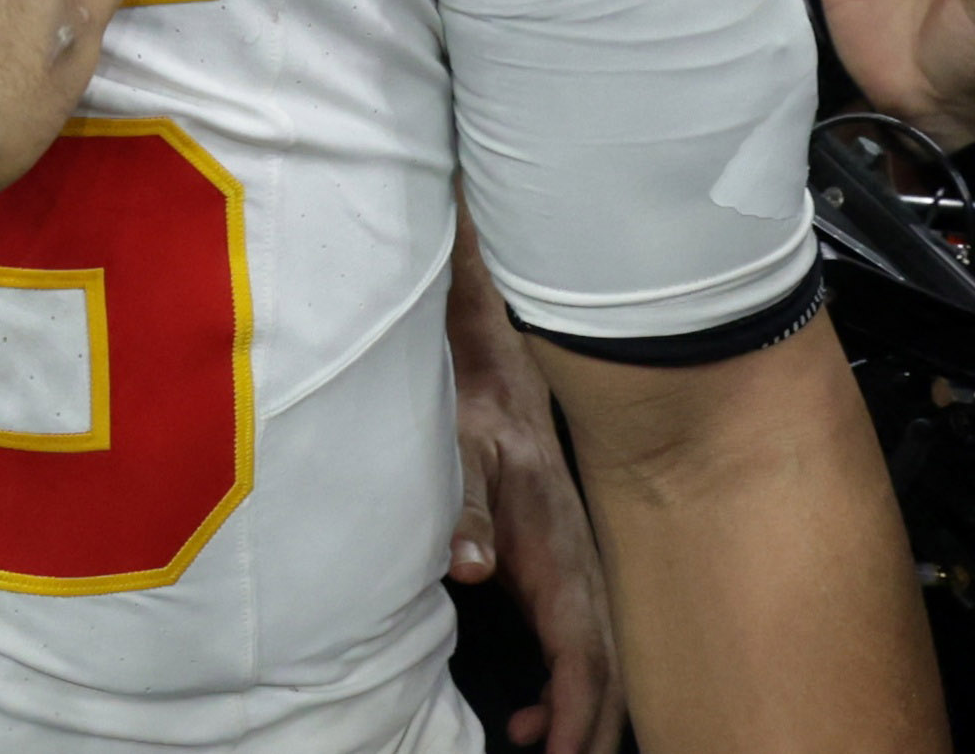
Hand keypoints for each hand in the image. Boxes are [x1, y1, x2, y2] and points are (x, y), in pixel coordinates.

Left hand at [445, 225, 623, 753]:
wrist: (488, 346)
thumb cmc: (468, 396)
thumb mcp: (457, 442)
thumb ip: (462, 503)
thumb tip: (467, 566)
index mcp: (558, 549)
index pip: (582, 651)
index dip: (579, 710)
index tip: (561, 753)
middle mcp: (575, 560)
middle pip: (601, 664)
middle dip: (591, 722)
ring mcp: (570, 557)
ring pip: (593, 648)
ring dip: (578, 700)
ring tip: (544, 738)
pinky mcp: (553, 549)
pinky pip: (575, 627)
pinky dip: (566, 671)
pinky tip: (537, 693)